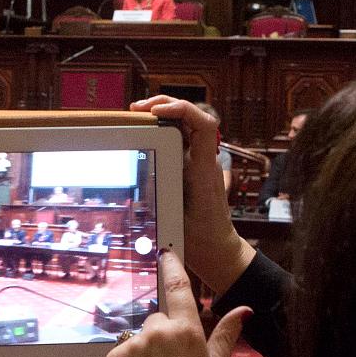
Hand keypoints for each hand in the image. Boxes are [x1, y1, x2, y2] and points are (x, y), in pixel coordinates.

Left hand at [104, 251, 249, 356]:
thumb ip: (225, 337)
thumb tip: (243, 311)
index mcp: (186, 334)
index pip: (177, 289)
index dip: (172, 267)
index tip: (167, 254)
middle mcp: (155, 334)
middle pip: (159, 320)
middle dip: (165, 335)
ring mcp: (130, 347)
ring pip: (140, 338)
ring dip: (146, 352)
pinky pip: (122, 353)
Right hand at [128, 96, 254, 294]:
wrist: (219, 251)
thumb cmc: (202, 241)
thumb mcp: (176, 222)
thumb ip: (159, 200)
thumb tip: (137, 179)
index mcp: (204, 170)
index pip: (205, 126)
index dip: (182, 110)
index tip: (156, 112)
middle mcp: (205, 162)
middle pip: (192, 118)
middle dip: (165, 105)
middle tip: (136, 109)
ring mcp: (200, 163)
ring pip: (185, 126)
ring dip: (163, 116)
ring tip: (136, 117)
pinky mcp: (194, 169)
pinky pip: (181, 141)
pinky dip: (163, 131)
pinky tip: (144, 134)